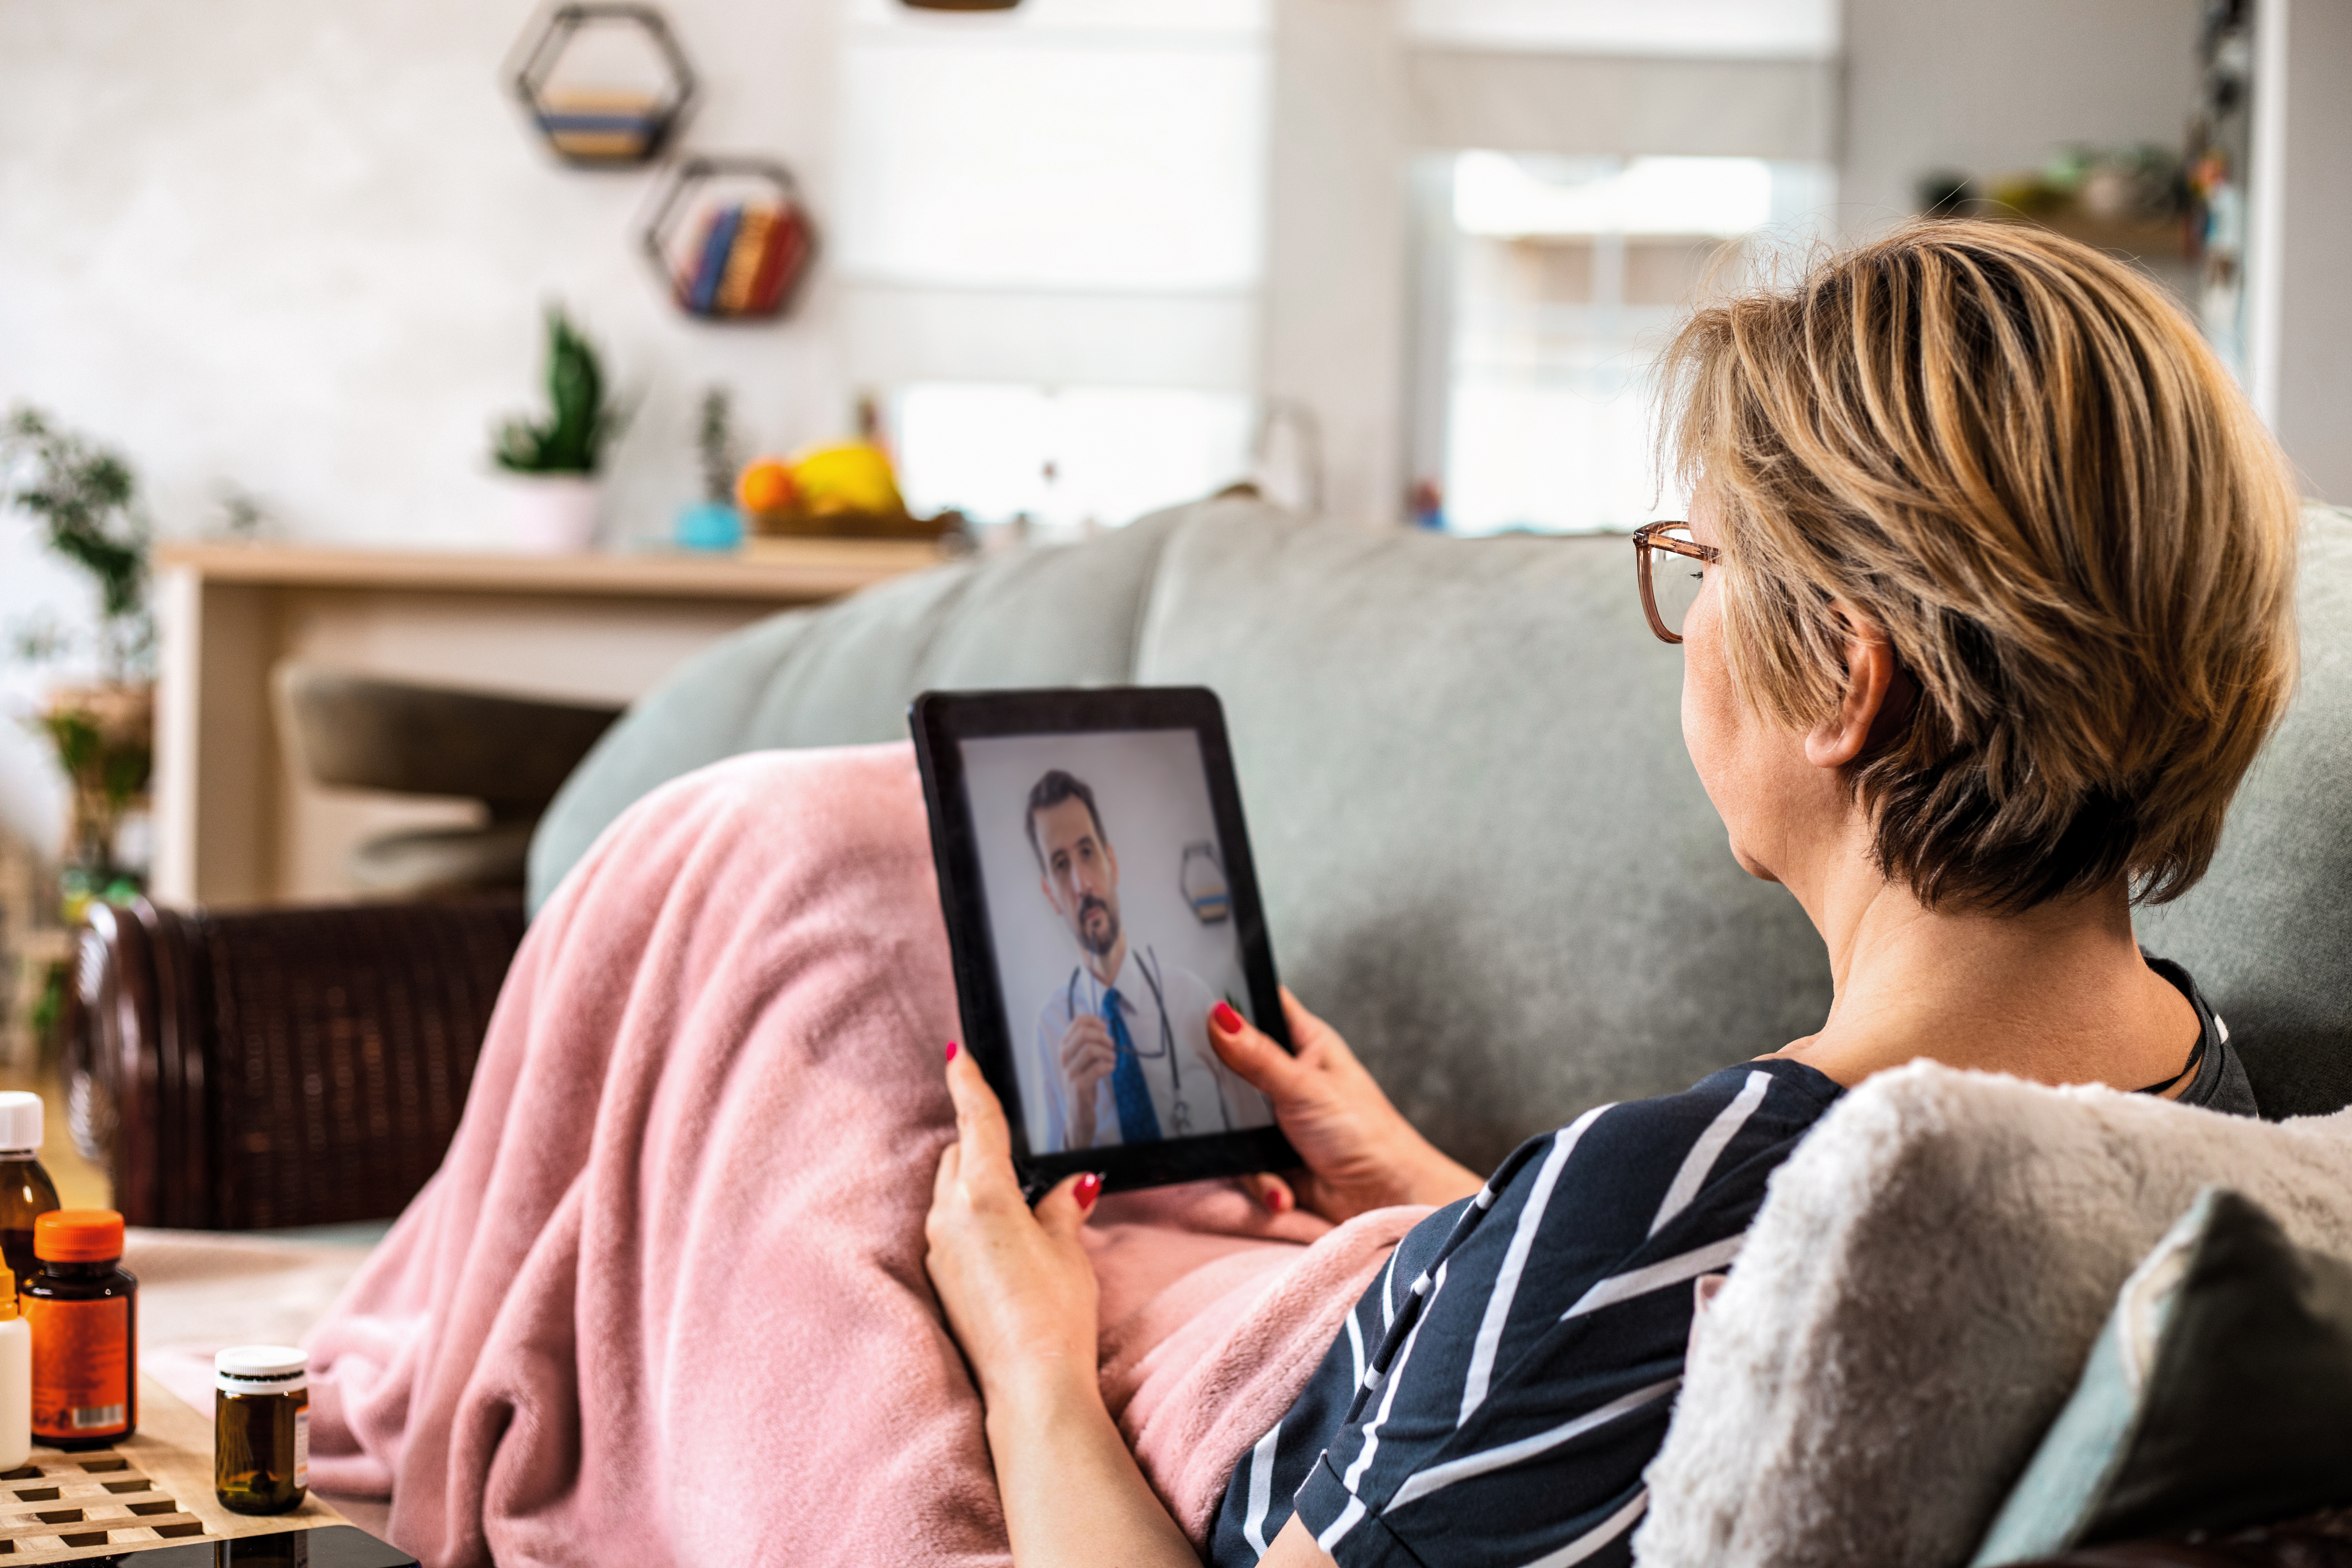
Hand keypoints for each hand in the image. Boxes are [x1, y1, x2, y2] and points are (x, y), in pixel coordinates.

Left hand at [926, 1044, 1103, 1410]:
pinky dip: (972, 1219)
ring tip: (1018, 1198)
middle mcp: (949, 1218)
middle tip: (1011, 1140)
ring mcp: (940, 1252)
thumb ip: (1063, 1206)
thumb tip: (1071, 1186)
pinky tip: (1006, 1240)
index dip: (967, 1083)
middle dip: (977, 1141)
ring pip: (950, 1194)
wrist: (1028, 1385)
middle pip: (956, 1156)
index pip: (974, 1122)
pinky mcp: (942, 1281)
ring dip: (975, 1184)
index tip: (957, 1053)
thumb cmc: (1052, 1313)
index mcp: (982, 1194)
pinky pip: (952, 1230)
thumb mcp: (1067, 1248)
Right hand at [1057, 1014, 1117, 1147]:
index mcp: (1065, 1048)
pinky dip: (1108, 1066)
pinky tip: (1111, 1068)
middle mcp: (1065, 1058)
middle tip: (1110, 1046)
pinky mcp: (1079, 1087)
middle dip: (1102, 1037)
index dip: (1094, 1021)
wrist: (1078, 1114)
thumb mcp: (1083, 1061)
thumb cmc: (1084, 1084)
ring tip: (1112, 1059)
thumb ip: (1089, 1044)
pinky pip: (1096, 1069)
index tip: (1104, 1029)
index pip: (1076, 1022)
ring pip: (1090, 1049)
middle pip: (1083, 1033)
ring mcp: (1070, 1073)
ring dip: (1107, 1052)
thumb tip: (1102, 1026)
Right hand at [1209, 989, 1483, 1222]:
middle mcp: (1288, 1077)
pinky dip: (1262, 1182)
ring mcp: (1277, 1119)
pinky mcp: (1271, 1157)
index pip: (1263, 1005)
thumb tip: (1219, 1016)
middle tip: (1218, 1099)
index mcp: (1305, 1044)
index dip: (1233, 999)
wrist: (1384, 1199)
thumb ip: (1257, 1056)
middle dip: (1223, 1088)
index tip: (1195, 1003)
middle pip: (1233, 1065)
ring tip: (1270, 1160)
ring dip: (1246, 1148)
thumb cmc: (1364, 1133)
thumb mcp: (1304, 1087)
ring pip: (1230, 1120)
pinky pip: (1243, 1163)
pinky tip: (1282, 1192)